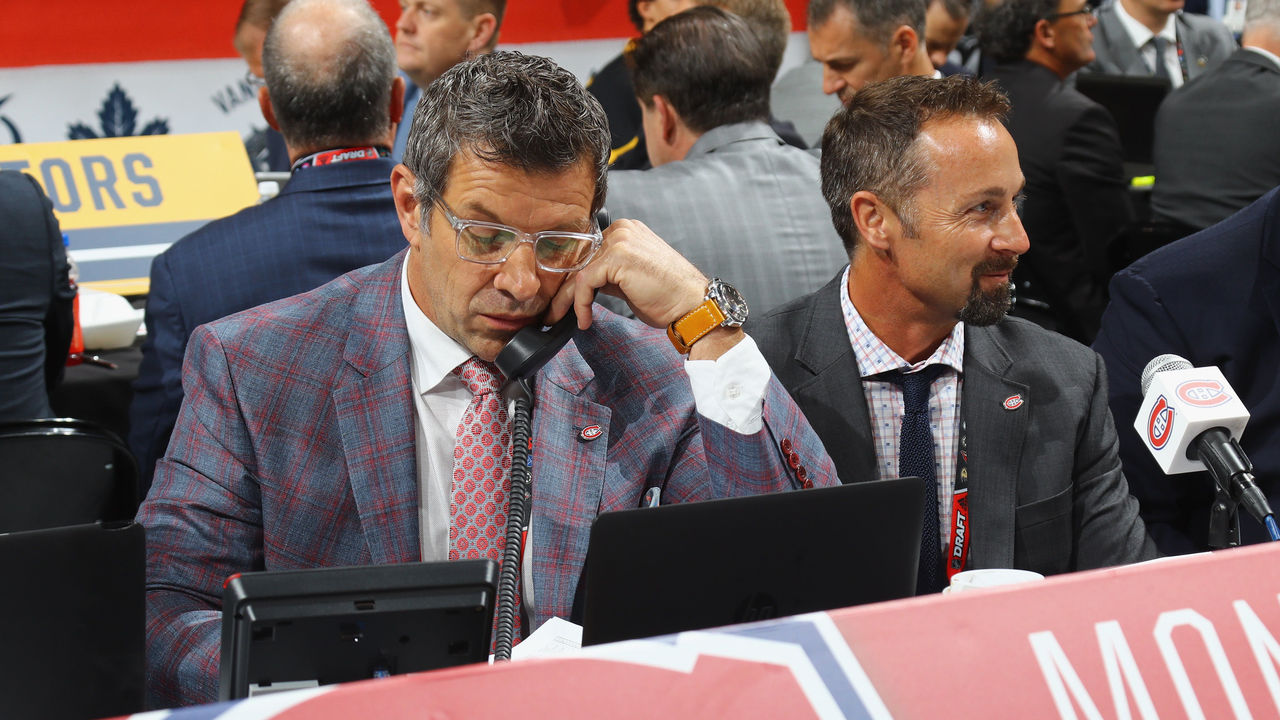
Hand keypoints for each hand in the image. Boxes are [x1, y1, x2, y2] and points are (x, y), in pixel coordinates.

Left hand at [547, 219, 743, 358]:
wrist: (692, 304)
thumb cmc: (668, 297)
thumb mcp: (631, 280)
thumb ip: (608, 274)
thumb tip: (583, 285)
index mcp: (627, 230)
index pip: (589, 252)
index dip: (573, 278)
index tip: (563, 300)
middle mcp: (622, 229)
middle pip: (581, 260)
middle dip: (564, 288)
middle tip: (552, 312)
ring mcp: (620, 240)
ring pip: (579, 272)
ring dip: (567, 300)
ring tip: (560, 319)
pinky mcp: (616, 258)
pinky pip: (584, 282)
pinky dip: (580, 304)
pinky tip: (585, 320)